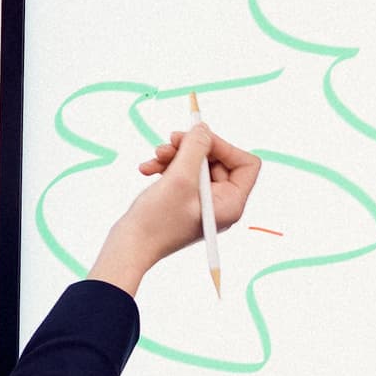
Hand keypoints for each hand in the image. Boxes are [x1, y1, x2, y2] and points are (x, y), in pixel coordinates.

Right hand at [90, 126, 261, 293]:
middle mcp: (221, 203)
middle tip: (170, 141)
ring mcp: (202, 202)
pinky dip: (166, 166)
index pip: (246, 164)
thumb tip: (204, 128)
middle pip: (218, 160)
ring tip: (156, 156)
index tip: (199, 140)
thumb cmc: (157, 221)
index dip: (225, 146)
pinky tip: (147, 168)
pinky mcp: (184, 200)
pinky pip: (182, 173)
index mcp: (231, 203)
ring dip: (175, 155)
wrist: (129, 247)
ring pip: (197, 163)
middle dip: (193, 148)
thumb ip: (196, 148)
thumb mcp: (180, 178)